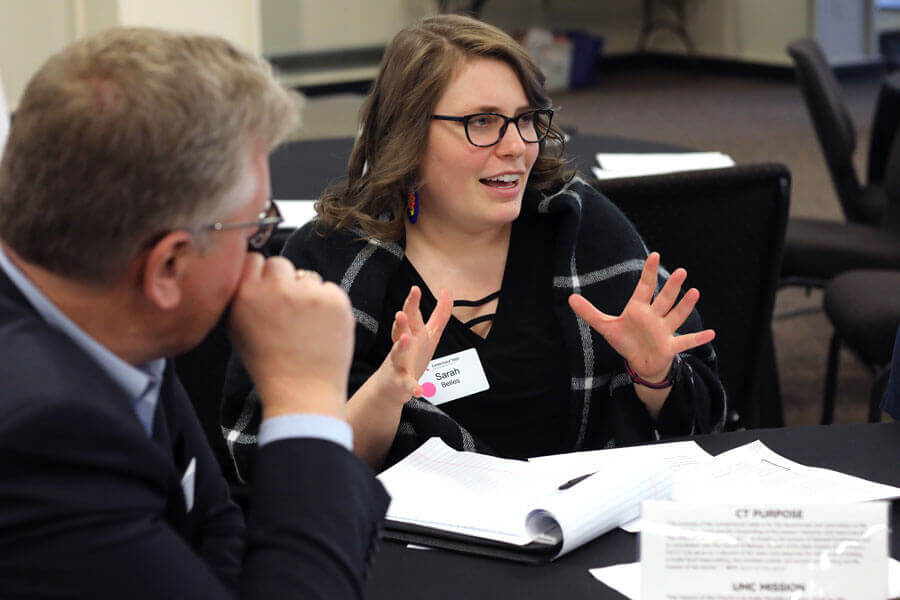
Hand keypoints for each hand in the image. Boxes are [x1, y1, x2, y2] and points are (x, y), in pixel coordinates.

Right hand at [227, 254, 354, 419]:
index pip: (253, 259)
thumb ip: (240, 295)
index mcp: (246, 294)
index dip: (260, 277)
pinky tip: (321, 328)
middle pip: (280, 263)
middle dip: (283, 282)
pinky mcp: (335, 299)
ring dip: (307, 294)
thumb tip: (250, 269)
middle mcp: (276, 289)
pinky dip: (328, 304)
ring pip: (307, 277)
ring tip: (305, 326)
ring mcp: (308, 293)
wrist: (303, 393)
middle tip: (287, 311)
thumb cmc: (268, 365)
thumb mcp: (237, 329)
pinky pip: (330, 289)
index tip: (266, 293)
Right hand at [377, 286, 452, 399]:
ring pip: (398, 353)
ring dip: (401, 346)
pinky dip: (413, 387)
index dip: (412, 302)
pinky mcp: (401, 382)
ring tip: (405, 338)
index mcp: (411, 332)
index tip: (415, 289)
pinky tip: (419, 391)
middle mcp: (402, 345)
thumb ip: (439, 314)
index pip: (411, 315)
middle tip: (401, 313)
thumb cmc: (412, 355)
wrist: (392, 385)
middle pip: (401, 330)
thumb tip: (447, 291)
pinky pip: (407, 384)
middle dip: (401, 322)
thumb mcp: (428, 334)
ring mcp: (399, 363)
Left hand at [568, 252, 713, 383]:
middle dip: (671, 287)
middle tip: (681, 271)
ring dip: (685, 306)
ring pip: (676, 316)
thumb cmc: (626, 341)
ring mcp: (664, 331)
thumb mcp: (605, 327)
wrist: (640, 363)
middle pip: (664, 299)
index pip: (644, 287)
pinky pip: (686, 342)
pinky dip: (698, 339)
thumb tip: (570, 299)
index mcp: (639, 309)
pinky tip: (712, 333)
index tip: (655, 255)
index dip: (649, 272)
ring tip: (694, 292)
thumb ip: (589, 313)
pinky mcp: (670, 346)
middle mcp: (654, 316)